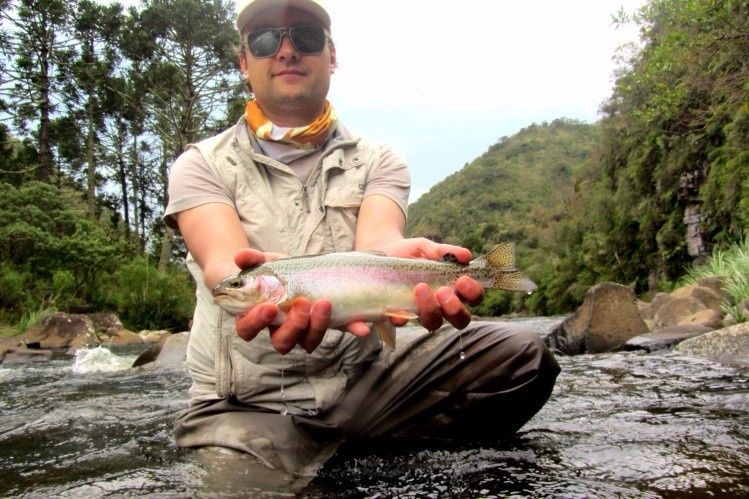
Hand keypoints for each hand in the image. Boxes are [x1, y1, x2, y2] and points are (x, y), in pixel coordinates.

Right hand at [232, 248, 369, 353]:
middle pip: (282, 341)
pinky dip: (353, 328)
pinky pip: (342, 330)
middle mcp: (283, 328)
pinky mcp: (332, 323)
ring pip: (308, 341)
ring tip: (324, 303)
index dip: (255, 322)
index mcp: (262, 315)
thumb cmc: (280, 272)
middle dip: (292, 326)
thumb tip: (239, 256)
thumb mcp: (270, 262)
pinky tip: (362, 327)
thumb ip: (254, 259)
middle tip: (302, 304)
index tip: (268, 307)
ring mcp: (308, 329)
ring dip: (317, 326)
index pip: (248, 328)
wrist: (311, 269)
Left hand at [378, 238, 484, 330]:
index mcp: (453, 289)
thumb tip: (466, 255)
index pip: (472, 298)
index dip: (472, 293)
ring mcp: (420, 312)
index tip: (462, 279)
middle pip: (459, 319)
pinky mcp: (398, 314)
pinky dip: (398, 318)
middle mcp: (441, 305)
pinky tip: (394, 310)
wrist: (380, 252)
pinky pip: (401, 322)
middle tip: (443, 291)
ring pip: (433, 323)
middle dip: (455, 308)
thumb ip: (444, 251)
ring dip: (431, 310)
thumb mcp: (426, 248)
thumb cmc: (409, 252)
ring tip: (420, 289)